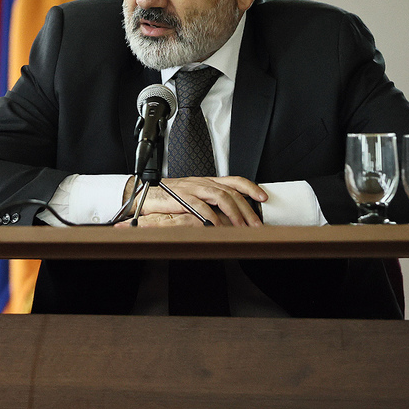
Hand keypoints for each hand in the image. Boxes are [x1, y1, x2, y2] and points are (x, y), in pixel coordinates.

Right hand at [115, 175, 267, 227]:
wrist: (144, 195)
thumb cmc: (168, 198)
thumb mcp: (192, 197)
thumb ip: (209, 202)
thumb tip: (230, 214)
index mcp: (206, 181)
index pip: (234, 180)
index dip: (251, 187)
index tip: (264, 197)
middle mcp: (202, 182)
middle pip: (231, 191)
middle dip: (247, 208)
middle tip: (256, 224)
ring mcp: (192, 188)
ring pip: (220, 196)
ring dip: (234, 213)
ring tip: (241, 227)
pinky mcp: (181, 198)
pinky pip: (201, 207)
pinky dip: (212, 218)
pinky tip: (218, 227)